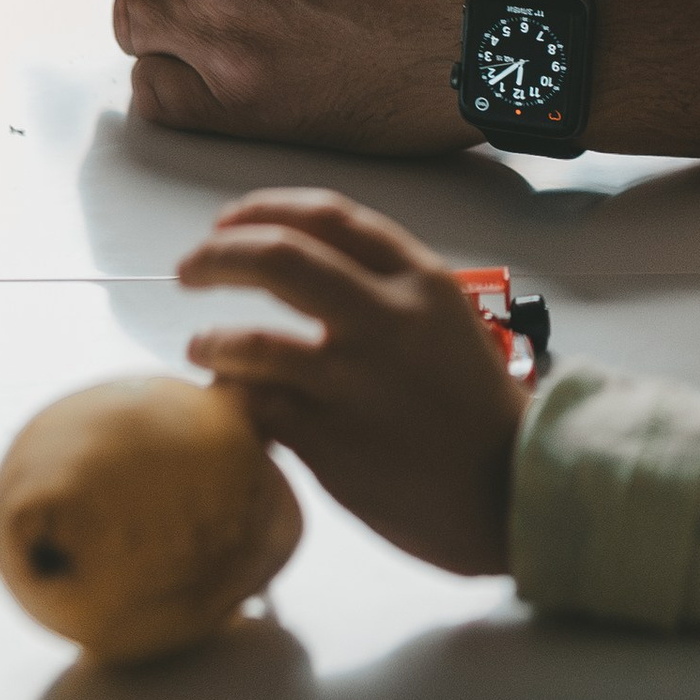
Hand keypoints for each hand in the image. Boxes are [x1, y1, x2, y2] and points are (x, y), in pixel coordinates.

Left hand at [178, 187, 522, 573]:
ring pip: (248, 341)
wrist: (510, 489)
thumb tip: (299, 265)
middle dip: (217, 255)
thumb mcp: (446, 320)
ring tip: (201, 347)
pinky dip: (228, 400)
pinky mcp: (328, 440)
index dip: (263, 211)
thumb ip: (385, 287)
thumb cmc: (477, 408)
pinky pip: (252, 407)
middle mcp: (385, 319)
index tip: (229, 223)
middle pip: (276, 257)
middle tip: (190, 268)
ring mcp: (353, 381)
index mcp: (419, 281)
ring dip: (210, 340)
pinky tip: (226, 402)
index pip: (326, 216)